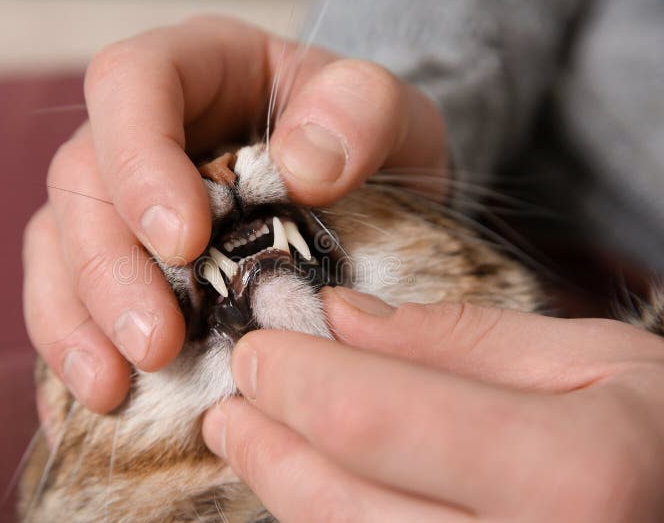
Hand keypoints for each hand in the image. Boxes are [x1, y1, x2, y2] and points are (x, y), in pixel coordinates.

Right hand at [22, 16, 447, 411]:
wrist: (358, 190)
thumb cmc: (360, 141)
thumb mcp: (389, 112)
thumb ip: (361, 116)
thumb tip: (303, 167)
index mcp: (193, 69)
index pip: (131, 86)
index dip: (139, 162)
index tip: (184, 241)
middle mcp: (137, 132)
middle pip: (81, 182)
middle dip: (109, 270)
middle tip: (156, 345)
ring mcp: (117, 199)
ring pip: (58, 248)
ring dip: (77, 321)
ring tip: (112, 388)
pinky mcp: (115, 262)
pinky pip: (67, 299)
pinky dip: (73, 351)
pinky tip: (96, 401)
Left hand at [202, 287, 663, 521]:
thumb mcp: (592, 362)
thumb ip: (460, 341)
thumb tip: (343, 319)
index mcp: (571, 475)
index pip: (371, 419)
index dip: (293, 380)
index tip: (256, 350)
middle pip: (338, 503)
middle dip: (267, 447)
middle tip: (231, 407)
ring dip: (286, 492)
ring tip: (257, 444)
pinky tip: (319, 489)